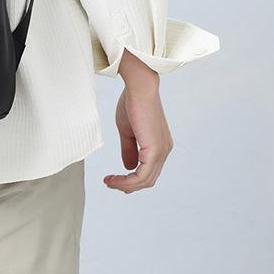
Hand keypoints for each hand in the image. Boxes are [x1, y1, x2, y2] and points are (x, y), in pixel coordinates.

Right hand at [103, 50, 173, 192]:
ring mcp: (161, 152)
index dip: (131, 179)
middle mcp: (164, 150)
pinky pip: (141, 176)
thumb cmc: (132, 103)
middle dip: (127, 185)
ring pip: (145, 181)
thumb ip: (129, 149)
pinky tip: (113, 179)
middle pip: (148, 179)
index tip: (113, 178)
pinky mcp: (155, 151)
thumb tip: (128, 167)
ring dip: (125, 185)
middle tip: (109, 182)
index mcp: (159, 145)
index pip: (148, 170)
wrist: (139, 88)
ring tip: (109, 181)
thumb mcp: (128, 130)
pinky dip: (126, 181)